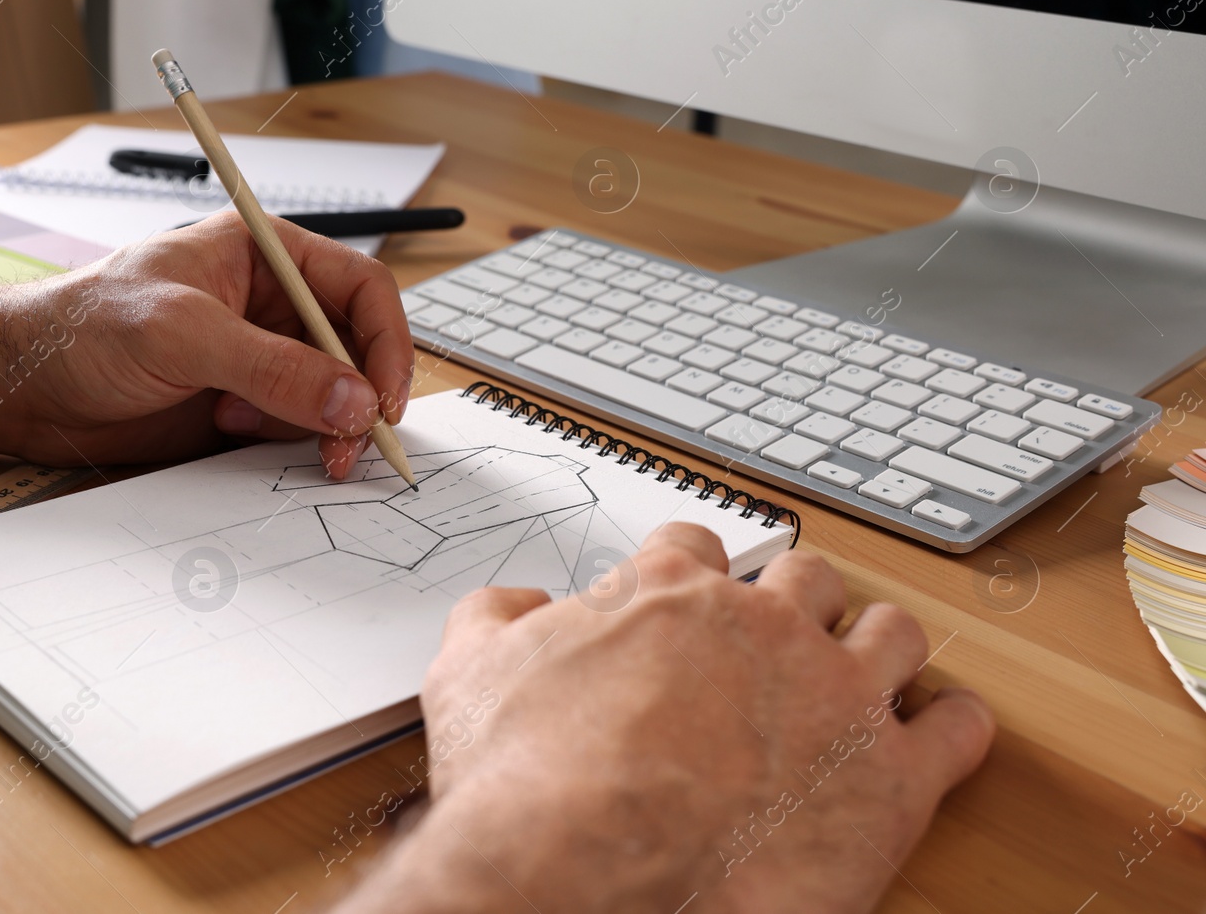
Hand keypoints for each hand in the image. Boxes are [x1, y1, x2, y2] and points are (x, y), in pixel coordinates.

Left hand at [0, 214, 412, 476]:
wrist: (22, 386)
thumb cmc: (81, 328)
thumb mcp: (181, 335)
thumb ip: (271, 366)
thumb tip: (350, 399)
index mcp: (262, 255)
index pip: (358, 286)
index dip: (384, 340)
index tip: (386, 395)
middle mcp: (269, 303)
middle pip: (355, 345)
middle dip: (362, 394)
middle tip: (354, 441)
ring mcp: (258, 357)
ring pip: (333, 392)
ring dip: (331, 425)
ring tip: (306, 449)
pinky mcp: (241, 405)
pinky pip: (296, 425)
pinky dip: (300, 444)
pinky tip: (250, 442)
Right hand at [333, 524, 994, 913]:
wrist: (584, 877)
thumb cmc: (528, 783)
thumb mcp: (468, 673)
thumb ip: (494, 616)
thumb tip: (519, 605)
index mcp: (672, 594)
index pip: (698, 549)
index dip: (694, 576)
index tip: (694, 603)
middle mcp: (764, 625)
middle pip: (806, 577)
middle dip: (793, 600)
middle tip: (781, 636)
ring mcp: (834, 695)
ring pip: (892, 632)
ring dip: (879, 645)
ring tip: (867, 671)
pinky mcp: (890, 778)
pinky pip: (958, 729)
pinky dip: (953, 725)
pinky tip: (937, 733)